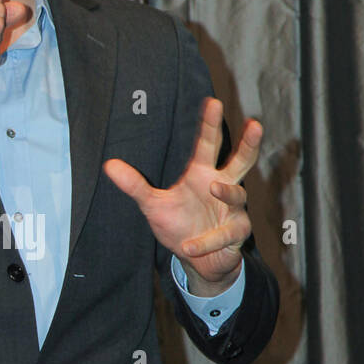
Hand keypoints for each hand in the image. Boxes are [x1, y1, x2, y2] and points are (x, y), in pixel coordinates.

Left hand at [102, 97, 261, 293]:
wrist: (197, 261)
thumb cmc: (180, 225)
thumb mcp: (153, 204)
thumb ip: (135, 185)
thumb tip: (108, 164)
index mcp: (202, 174)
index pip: (208, 145)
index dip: (210, 124)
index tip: (213, 101)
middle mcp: (222, 186)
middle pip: (241, 161)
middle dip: (249, 143)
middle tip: (256, 124)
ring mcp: (232, 210)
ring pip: (237, 194)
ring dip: (227, 191)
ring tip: (214, 186)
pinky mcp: (236, 233)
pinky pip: (224, 234)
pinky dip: (206, 241)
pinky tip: (188, 246)